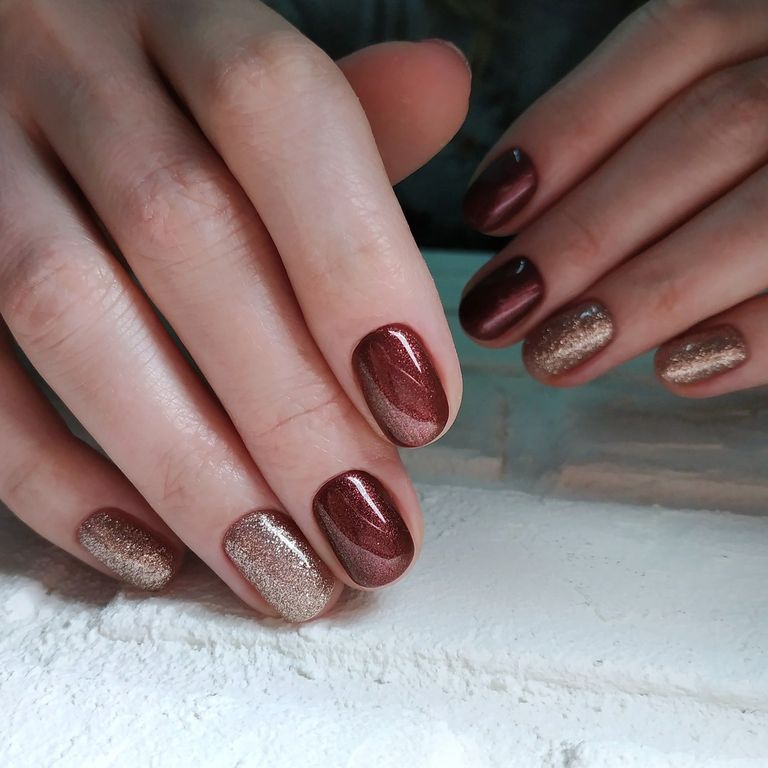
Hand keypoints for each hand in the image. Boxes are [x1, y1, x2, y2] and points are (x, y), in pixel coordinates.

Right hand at [0, 0, 468, 619]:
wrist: (2, 49)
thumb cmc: (156, 82)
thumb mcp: (245, 70)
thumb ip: (343, 104)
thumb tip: (444, 86)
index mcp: (182, 13)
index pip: (280, 110)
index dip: (359, 269)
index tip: (423, 413)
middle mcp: (66, 62)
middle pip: (184, 233)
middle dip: (291, 410)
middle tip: (369, 533)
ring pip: (68, 307)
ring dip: (189, 466)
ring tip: (282, 570)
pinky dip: (52, 476)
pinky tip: (151, 551)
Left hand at [460, 0, 767, 396]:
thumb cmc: (741, 171)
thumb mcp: (708, 122)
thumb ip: (639, 145)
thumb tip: (513, 222)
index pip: (676, 41)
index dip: (569, 128)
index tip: (487, 211)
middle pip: (712, 130)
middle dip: (588, 231)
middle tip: (500, 314)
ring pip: (767, 210)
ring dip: (649, 292)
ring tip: (557, 355)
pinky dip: (756, 334)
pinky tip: (677, 373)